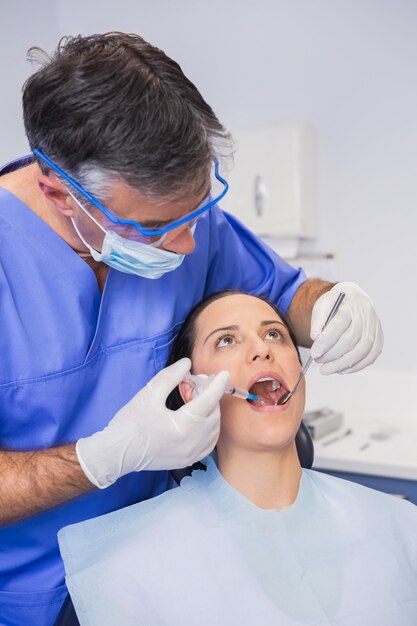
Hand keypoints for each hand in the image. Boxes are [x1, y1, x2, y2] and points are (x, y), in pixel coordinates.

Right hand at [76, 358, 229, 487]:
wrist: (117, 453)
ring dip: (210, 411)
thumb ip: (171, 376)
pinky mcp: (187, 460)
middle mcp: (191, 443)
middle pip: (213, 413)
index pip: (209, 400)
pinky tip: (200, 418)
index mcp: (183, 426)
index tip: (223, 374)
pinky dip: (209, 429)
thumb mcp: (149, 393)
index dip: (217, 384)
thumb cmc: (130, 424)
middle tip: (197, 383)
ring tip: (195, 399)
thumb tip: (186, 364)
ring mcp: (190, 454)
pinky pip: (208, 443)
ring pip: (214, 429)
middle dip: (210, 395)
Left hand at [310, 282, 382, 374]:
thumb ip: (317, 322)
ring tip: (327, 369)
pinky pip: (371, 356)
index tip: (315, 353)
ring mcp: (375, 327)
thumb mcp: (322, 307)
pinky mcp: (379, 338)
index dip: (326, 341)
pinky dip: (356, 366)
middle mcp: (366, 315)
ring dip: (342, 364)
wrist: (353, 298)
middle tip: (318, 360)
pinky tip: (342, 369)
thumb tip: (316, 339)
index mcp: (350, 304)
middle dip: (331, 355)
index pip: (339, 324)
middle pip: (350, 340)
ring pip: (361, 350)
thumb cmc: (335, 305)